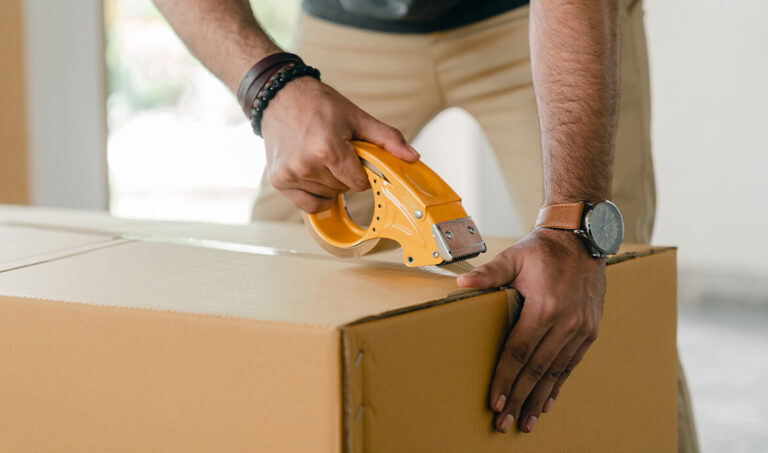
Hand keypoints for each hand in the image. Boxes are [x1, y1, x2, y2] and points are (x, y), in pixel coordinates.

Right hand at [260, 76, 419, 212]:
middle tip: (336, 152)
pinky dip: (315, 195)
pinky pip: (307, 205)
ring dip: (329, 183)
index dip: (362, 172)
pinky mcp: (279, 180)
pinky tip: (313, 175)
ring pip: (326, 196)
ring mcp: (290, 174)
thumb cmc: (319, 105)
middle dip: (345, 175)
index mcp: (328, 149)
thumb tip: (413, 157)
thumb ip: (387, 139)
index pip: (359, 183)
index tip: (355, 157)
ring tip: (320, 157)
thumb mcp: (357, 117)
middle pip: (342, 190)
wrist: (280, 96)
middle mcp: (306, 165)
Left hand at [457, 228, 604, 433]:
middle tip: (503, 422)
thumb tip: (462, 284)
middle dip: (518, 398)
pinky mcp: (590, 331)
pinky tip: (546, 402)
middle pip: (537, 369)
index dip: (505, 379)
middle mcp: (566, 322)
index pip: (519, 352)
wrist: (583, 238)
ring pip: (556, 372)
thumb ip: (490, 273)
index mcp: (545, 306)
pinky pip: (571, 365)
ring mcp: (581, 329)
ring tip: (525, 421)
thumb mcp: (515, 256)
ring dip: (538, 399)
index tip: (494, 402)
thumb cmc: (543, 249)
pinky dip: (558, 385)